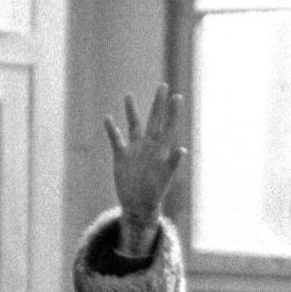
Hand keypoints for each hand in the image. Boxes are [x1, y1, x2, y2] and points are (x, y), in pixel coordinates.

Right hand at [103, 85, 186, 251]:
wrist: (138, 206)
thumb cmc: (154, 194)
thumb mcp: (164, 178)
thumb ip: (173, 163)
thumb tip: (183, 150)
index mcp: (160, 149)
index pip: (168, 126)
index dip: (172, 111)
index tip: (177, 96)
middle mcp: (148, 146)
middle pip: (153, 119)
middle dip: (158, 103)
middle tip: (162, 86)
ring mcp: (135, 150)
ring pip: (133, 125)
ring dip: (132, 111)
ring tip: (128, 95)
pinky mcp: (121, 156)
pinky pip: (116, 139)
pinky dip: (111, 129)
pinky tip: (107, 118)